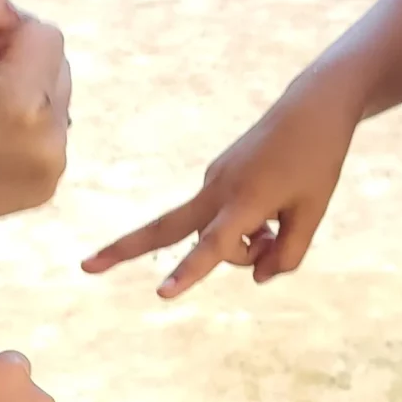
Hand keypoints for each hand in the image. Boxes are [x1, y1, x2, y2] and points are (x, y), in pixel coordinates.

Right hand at [0, 0, 70, 244]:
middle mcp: (50, 137)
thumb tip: (18, 19)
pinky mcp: (46, 186)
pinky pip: (49, 135)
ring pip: (56, 99)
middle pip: (56, 65)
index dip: (4, 37)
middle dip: (19, 65)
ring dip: (25, 96)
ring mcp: (52, 166)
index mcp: (23, 98)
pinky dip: (25, 130)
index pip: (44, 33)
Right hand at [82, 70, 361, 297]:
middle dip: (123, 249)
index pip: (214, 245)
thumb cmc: (318, 162)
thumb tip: (256, 277)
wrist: (312, 108)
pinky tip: (274, 213)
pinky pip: (222, 218)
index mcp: (246, 200)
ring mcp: (213, 181)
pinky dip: (244, 229)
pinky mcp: (217, 177)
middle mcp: (218, 190)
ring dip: (242, 246)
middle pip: (164, 228)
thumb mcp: (313, 215)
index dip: (189, 272)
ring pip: (211, 234)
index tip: (162, 293)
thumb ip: (288, 256)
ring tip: (281, 227)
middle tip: (83, 268)